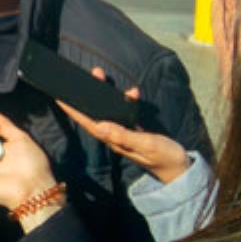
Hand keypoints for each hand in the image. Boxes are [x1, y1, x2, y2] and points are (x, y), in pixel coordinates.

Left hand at [56, 67, 189, 183]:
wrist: (181, 167)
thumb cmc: (164, 157)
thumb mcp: (145, 145)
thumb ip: (124, 135)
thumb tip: (100, 126)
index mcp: (114, 140)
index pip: (88, 123)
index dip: (73, 111)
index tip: (59, 97)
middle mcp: (115, 135)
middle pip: (95, 112)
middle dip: (88, 94)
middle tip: (90, 74)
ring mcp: (124, 132)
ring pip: (109, 109)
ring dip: (105, 93)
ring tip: (102, 75)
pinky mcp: (134, 130)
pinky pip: (125, 111)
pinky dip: (127, 100)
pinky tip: (133, 92)